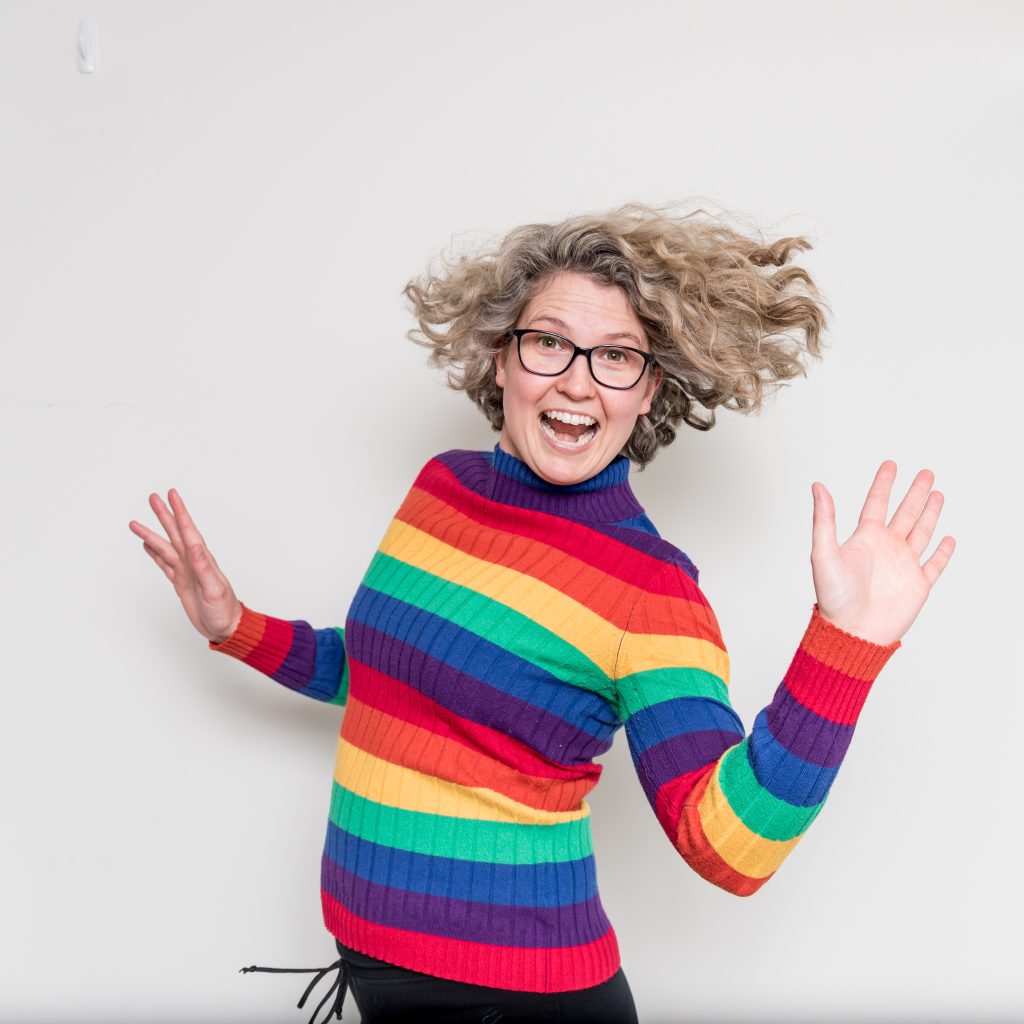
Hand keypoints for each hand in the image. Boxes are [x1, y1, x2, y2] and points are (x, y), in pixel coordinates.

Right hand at [128, 489, 242, 642]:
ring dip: (151, 535)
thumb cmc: (224, 610)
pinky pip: (164, 564)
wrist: (225, 628)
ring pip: (164, 547)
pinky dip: (155, 554)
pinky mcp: (180, 583)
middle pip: (175, 533)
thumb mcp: (213, 589)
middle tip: (152, 497)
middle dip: (164, 514)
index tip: (172, 494)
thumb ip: (203, 567)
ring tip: (135, 523)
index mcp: (201, 559)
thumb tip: (193, 545)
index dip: (179, 511)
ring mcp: (185, 571)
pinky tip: (147, 546)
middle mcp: (193, 561)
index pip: (188, 530)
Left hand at [810, 461, 955, 645]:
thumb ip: (824, 519)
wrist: (852, 632)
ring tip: (937, 494)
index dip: (884, 483)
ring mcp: (903, 566)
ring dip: (930, 513)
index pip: (876, 503)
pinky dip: (943, 552)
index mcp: (864, 539)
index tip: (891, 464)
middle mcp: (885, 548)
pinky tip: (947, 539)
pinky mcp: (918, 585)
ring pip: (921, 533)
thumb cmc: (833, 597)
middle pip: (905, 513)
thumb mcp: (823, 552)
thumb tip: (817, 486)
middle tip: (925, 473)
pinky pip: (934, 565)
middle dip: (915, 493)